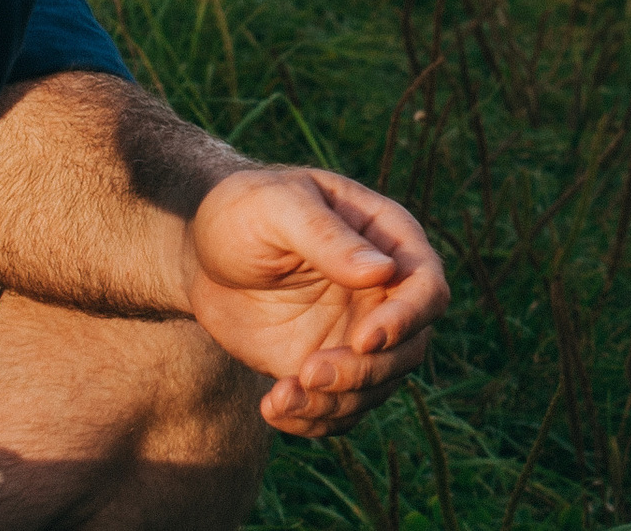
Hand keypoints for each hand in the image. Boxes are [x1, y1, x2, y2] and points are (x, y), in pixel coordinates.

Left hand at [183, 167, 448, 436]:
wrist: (203, 253)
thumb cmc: (244, 211)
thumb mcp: (278, 208)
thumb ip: (328, 237)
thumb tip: (383, 271)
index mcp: (387, 238)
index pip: (427, 286)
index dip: (407, 318)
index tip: (363, 339)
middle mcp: (383, 291)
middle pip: (410, 347)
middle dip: (366, 371)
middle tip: (309, 372)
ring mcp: (358, 332)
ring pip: (378, 387)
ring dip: (337, 403)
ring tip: (279, 397)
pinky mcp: (328, 366)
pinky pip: (341, 409)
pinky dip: (314, 421)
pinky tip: (273, 407)